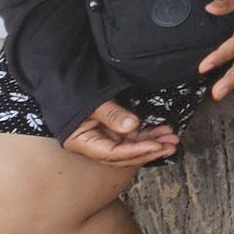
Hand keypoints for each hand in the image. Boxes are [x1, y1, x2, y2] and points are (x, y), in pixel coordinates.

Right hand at [63, 100, 178, 165]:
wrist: (61, 78)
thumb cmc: (72, 89)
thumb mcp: (92, 101)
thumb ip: (111, 114)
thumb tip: (133, 126)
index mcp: (82, 142)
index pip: (112, 154)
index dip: (135, 151)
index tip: (155, 146)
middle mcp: (93, 144)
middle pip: (124, 155)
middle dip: (149, 150)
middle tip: (171, 145)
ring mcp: (102, 137)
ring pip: (130, 146)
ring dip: (151, 142)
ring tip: (171, 138)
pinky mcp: (110, 128)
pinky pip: (130, 136)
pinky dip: (146, 134)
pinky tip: (162, 131)